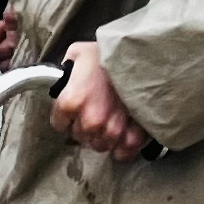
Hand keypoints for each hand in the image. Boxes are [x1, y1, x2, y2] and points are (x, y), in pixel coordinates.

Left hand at [48, 41, 150, 158]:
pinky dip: (123, 145)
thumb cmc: (110, 52)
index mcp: (71, 102)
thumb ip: (66, 73)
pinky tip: (124, 133)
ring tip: (112, 117)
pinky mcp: (132, 136)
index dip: (66, 115)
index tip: (77, 106)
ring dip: (103, 135)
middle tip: (98, 107)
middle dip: (85, 124)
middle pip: (79, 136)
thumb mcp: (78, 53)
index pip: (59, 124)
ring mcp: (112, 131)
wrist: (144, 53)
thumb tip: (62, 79)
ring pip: (99, 145)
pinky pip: (123, 152)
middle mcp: (90, 122)